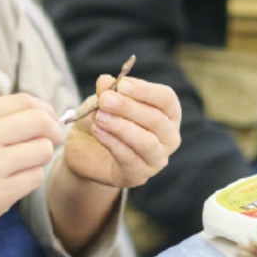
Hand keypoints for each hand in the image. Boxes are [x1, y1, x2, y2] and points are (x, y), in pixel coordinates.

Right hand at [0, 93, 63, 248]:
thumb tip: (41, 114)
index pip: (24, 101)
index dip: (45, 109)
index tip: (49, 120)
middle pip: (40, 122)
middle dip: (53, 130)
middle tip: (50, 140)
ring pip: (42, 151)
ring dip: (40, 158)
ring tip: (22, 165)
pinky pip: (35, 178)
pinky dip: (30, 179)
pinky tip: (12, 182)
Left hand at [63, 76, 180, 188]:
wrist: (87, 149)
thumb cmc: (105, 119)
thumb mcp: (103, 100)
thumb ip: (106, 91)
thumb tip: (105, 81)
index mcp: (168, 113)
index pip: (167, 100)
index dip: (146, 91)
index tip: (122, 84)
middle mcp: (169, 137)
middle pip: (157, 120)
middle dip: (129, 108)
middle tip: (105, 100)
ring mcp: (157, 159)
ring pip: (147, 142)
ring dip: (122, 127)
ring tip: (99, 116)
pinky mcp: (138, 175)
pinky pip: (130, 159)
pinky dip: (113, 143)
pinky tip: (98, 131)